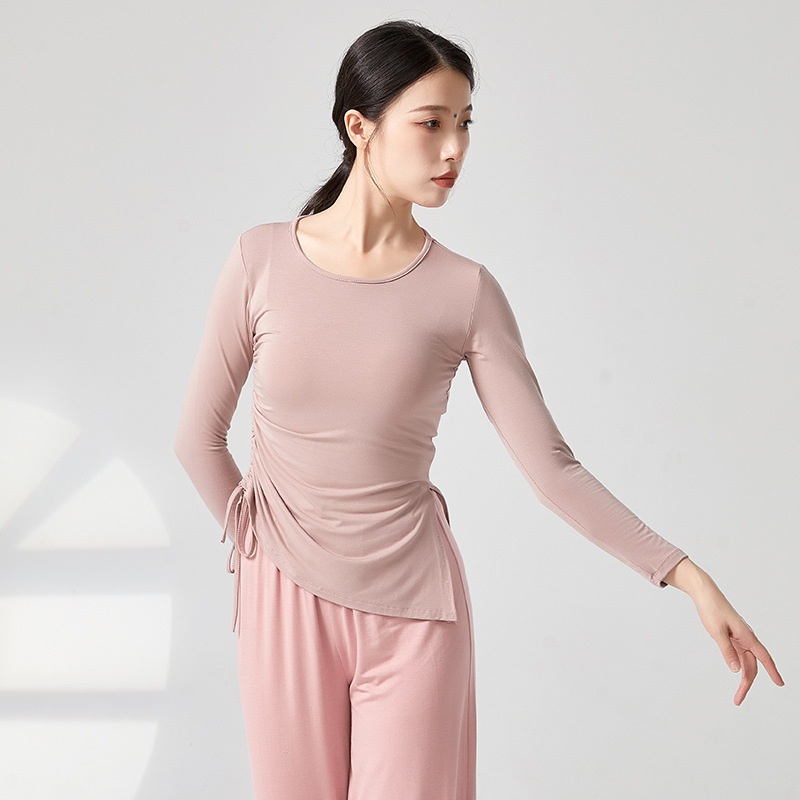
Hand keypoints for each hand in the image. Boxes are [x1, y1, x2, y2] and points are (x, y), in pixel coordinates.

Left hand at [663, 557, 784, 704]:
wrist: (704, 593)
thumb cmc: (711, 608)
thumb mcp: (716, 631)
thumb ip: (726, 651)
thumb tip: (736, 670)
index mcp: (746, 635)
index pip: (763, 657)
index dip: (773, 671)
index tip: (781, 684)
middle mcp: (745, 637)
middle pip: (752, 665)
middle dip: (747, 684)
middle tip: (738, 700)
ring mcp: (738, 637)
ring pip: (746, 661)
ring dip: (743, 677)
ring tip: (737, 695)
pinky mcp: (731, 635)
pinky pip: (739, 654)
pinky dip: (739, 665)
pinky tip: (736, 672)